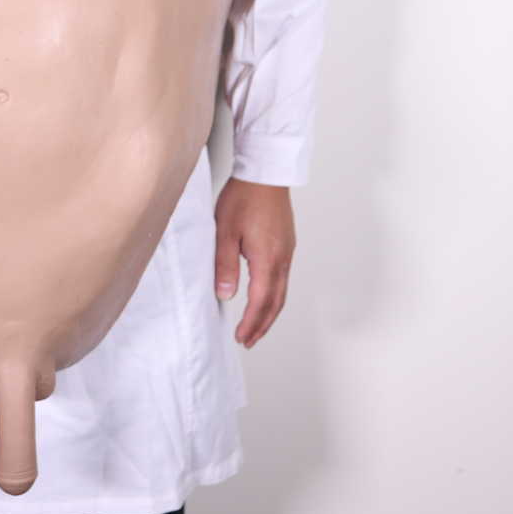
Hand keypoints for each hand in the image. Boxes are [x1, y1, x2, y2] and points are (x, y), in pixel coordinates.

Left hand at [213, 177, 295, 347]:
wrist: (265, 173)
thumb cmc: (244, 197)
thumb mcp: (225, 231)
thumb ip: (225, 265)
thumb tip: (226, 294)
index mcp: (267, 259)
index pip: (261, 302)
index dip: (251, 323)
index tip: (240, 337)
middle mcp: (282, 259)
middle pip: (276, 302)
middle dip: (262, 325)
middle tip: (248, 340)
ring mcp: (287, 252)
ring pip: (282, 292)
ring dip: (270, 313)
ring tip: (256, 326)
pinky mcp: (287, 245)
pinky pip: (283, 278)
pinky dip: (274, 296)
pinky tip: (265, 298)